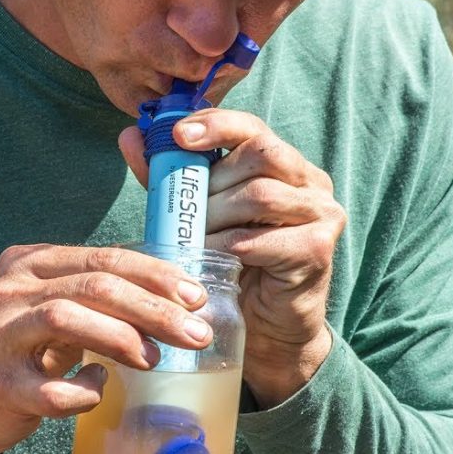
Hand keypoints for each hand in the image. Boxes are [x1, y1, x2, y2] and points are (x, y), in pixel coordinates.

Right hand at [0, 245, 212, 453]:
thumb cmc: (19, 344)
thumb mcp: (47, 302)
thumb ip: (93, 293)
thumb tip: (175, 300)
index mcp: (29, 261)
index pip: (104, 257)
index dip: (155, 276)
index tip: (195, 297)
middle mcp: (10, 289)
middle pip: (93, 285)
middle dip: (152, 308)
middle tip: (194, 334)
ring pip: (65, 318)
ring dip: (120, 338)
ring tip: (153, 359)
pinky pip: (48, 389)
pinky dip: (82, 391)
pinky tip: (97, 390)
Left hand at [119, 108, 345, 407]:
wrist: (264, 328)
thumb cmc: (231, 265)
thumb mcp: (195, 214)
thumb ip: (168, 177)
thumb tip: (130, 136)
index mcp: (284, 165)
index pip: (254, 128)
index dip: (217, 124)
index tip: (178, 135)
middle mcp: (311, 182)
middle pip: (260, 155)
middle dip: (213, 183)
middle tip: (188, 214)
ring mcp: (322, 214)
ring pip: (262, 195)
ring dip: (218, 217)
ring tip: (197, 241)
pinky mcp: (318, 250)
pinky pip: (265, 238)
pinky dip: (231, 247)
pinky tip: (216, 260)